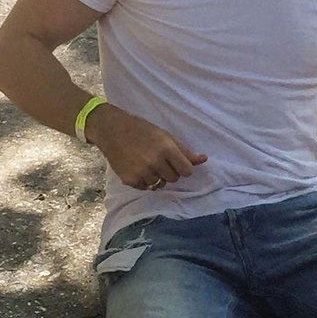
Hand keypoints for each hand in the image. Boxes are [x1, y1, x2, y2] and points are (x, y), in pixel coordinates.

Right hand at [87, 104, 206, 189]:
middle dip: (170, 171)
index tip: (177, 162)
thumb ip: (184, 151)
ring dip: (157, 177)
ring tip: (148, 163)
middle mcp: (154, 162)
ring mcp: (141, 172)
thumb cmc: (142, 130)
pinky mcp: (129, 180)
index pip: (186, 171)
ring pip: (160, 185)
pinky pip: (146, 188)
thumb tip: (204, 160)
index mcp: (166, 148)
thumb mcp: (165, 136)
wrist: (112, 130)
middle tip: (160, 160)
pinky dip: (145, 181)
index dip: (183, 167)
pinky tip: (139, 168)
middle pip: (174, 179)